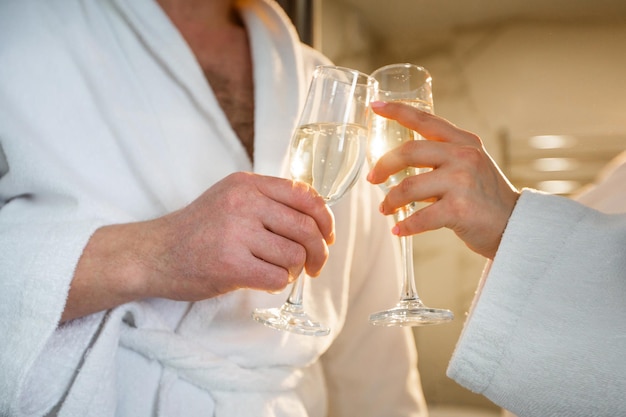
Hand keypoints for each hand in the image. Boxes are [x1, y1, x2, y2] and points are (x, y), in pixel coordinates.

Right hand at [148, 172, 334, 298]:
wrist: (154, 253)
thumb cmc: (197, 230)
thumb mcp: (230, 198)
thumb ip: (267, 200)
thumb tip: (316, 218)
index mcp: (247, 184)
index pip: (305, 196)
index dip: (326, 219)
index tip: (328, 236)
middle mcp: (243, 203)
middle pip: (306, 228)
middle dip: (320, 252)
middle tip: (315, 265)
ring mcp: (236, 234)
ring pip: (295, 255)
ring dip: (295, 270)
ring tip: (280, 272)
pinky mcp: (230, 266)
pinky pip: (277, 278)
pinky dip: (279, 283)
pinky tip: (266, 280)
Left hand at [367, 101, 519, 258]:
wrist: (515, 225)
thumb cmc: (485, 197)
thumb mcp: (470, 164)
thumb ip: (441, 156)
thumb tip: (399, 162)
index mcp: (464, 141)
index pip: (425, 119)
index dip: (397, 111)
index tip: (375, 106)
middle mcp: (464, 156)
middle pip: (408, 152)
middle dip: (383, 166)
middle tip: (373, 178)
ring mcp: (462, 182)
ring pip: (408, 187)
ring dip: (391, 200)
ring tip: (386, 208)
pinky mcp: (459, 210)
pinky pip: (419, 217)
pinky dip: (405, 225)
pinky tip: (399, 229)